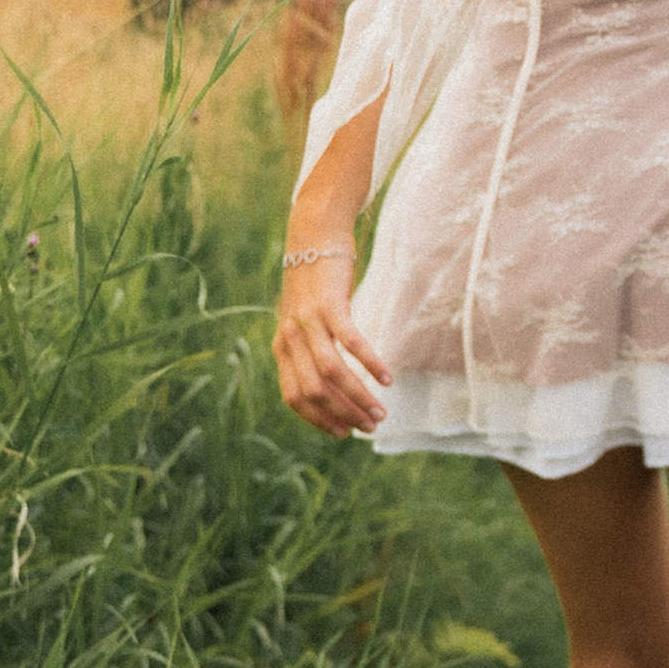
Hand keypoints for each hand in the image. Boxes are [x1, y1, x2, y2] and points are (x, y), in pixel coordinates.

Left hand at [273, 252, 391, 438]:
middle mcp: (290, 338)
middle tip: (370, 427)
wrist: (313, 235)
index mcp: (281, 347)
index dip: (319, 419)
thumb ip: (309, 349)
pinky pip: (351, 343)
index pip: (294, 398)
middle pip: (314, 391)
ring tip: (381, 412)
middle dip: (343, 415)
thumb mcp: (304, 319)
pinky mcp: (330, 305)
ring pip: (332, 373)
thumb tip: (330, 383)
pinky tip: (387, 378)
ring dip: (358, 397)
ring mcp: (309, 322)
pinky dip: (370, 364)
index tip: (344, 432)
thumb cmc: (314, 282)